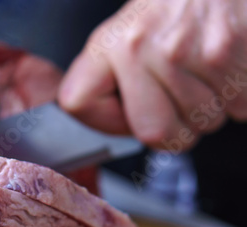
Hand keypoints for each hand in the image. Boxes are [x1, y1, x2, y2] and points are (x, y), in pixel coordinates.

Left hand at [59, 0, 246, 150]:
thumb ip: (111, 81)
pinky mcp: (221, 52)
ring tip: (208, 73)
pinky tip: (230, 69)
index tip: (125, 111)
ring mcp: (178, 50)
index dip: (106, 119)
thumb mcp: (127, 38)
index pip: (76, 103)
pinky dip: (241, 100)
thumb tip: (121, 123)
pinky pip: (237, 109)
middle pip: (154, 134)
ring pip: (202, 122)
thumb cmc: (176, 12)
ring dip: (214, 108)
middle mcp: (136, 45)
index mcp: (107, 44)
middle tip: (183, 97)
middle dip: (178, 128)